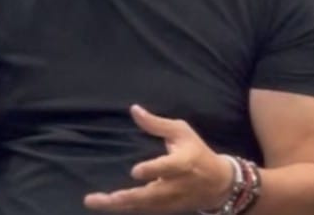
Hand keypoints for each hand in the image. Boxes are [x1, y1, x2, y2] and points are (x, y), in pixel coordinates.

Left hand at [84, 104, 232, 212]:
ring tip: (94, 201)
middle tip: (103, 197)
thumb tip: (134, 109)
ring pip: (143, 207)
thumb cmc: (196, 150)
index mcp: (183, 162)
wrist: (219, 183)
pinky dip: (125, 209)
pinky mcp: (166, 210)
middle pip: (150, 195)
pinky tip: (106, 204)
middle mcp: (176, 185)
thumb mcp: (181, 131)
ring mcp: (170, 202)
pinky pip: (143, 211)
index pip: (167, 168)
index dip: (153, 171)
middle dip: (125, 197)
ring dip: (118, 206)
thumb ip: (156, 124)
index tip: (135, 171)